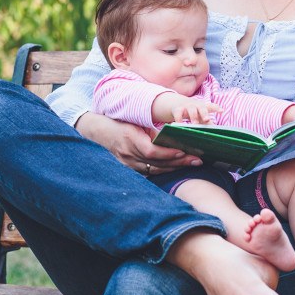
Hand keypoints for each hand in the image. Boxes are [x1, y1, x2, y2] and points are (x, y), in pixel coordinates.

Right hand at [75, 111, 201, 174]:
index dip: (168, 153)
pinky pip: (148, 172)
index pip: (151, 151)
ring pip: (154, 169)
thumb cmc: (119, 122)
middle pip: (156, 162)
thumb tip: (172, 134)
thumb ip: (150, 129)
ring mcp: (127, 163)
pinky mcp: (128, 168)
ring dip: (174, 167)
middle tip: (197, 159)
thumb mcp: (134, 122)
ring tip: (192, 163)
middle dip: (178, 161)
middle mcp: (128, 153)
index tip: (184, 151)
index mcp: (130, 138)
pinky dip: (163, 170)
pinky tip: (176, 168)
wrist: (97, 132)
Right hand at [154, 93, 222, 124]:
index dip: (216, 108)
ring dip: (193, 116)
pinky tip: (179, 124)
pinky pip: (178, 113)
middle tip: (207, 119)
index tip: (221, 111)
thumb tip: (217, 132)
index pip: (211, 106)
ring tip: (194, 124)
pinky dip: (179, 119)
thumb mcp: (200, 116)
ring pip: (191, 110)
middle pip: (201, 107)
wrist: (177, 103)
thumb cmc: (193, 112)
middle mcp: (196, 105)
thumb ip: (208, 123)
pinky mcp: (178, 109)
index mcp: (203, 107)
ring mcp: (187, 106)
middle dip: (204, 113)